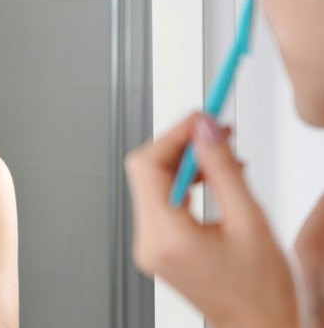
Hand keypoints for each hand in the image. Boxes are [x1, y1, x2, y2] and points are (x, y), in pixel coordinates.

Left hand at [125, 113, 298, 326]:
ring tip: (225, 157)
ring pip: (153, 184)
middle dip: (180, 146)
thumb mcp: (250, 220)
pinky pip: (162, 202)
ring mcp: (149, 247)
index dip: (174, 134)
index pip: (148, 165)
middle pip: (146, 171)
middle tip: (216, 132)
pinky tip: (215, 181)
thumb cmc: (262, 292)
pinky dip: (185, 184)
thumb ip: (223, 169)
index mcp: (167, 237)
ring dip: (185, 164)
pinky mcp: (157, 248)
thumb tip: (205, 130)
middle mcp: (149, 243)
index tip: (202, 118)